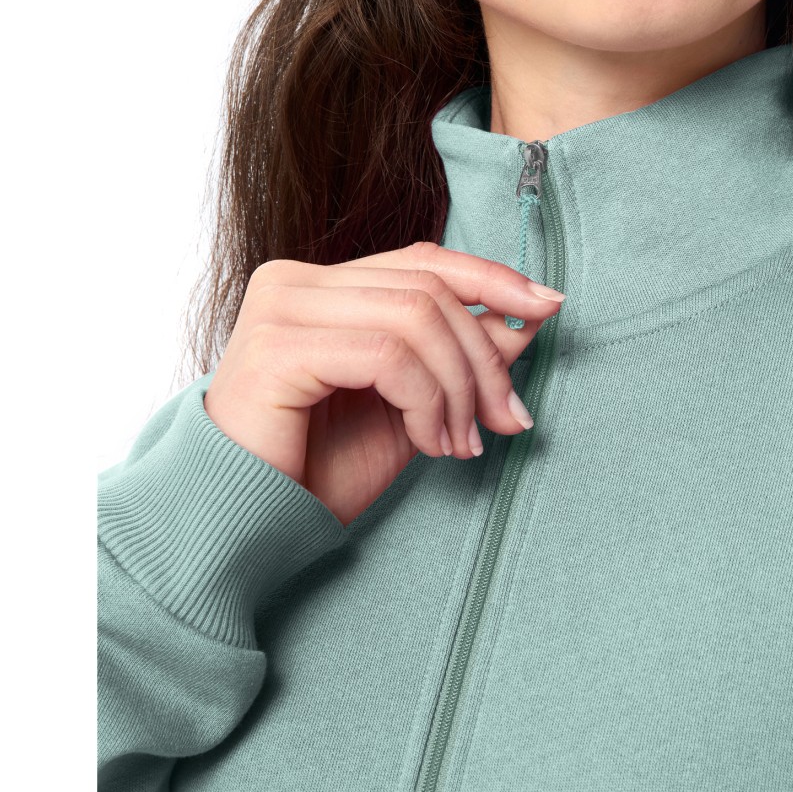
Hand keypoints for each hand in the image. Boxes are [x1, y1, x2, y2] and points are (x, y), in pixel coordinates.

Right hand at [201, 241, 562, 525]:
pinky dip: (428, 400)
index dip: (492, 277)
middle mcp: (294, 281)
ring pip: (417, 316)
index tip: (549, 306)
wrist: (242, 530)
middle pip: (429, 287)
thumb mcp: (414, 405)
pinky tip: (430, 443)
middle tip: (509, 418)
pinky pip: (388, 355)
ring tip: (462, 443)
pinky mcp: (277, 348)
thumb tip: (532, 314)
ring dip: (461, 386)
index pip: (423, 260)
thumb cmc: (318, 471)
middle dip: (486, 355)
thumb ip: (462, 355)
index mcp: (320, 284)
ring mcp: (280, 308)